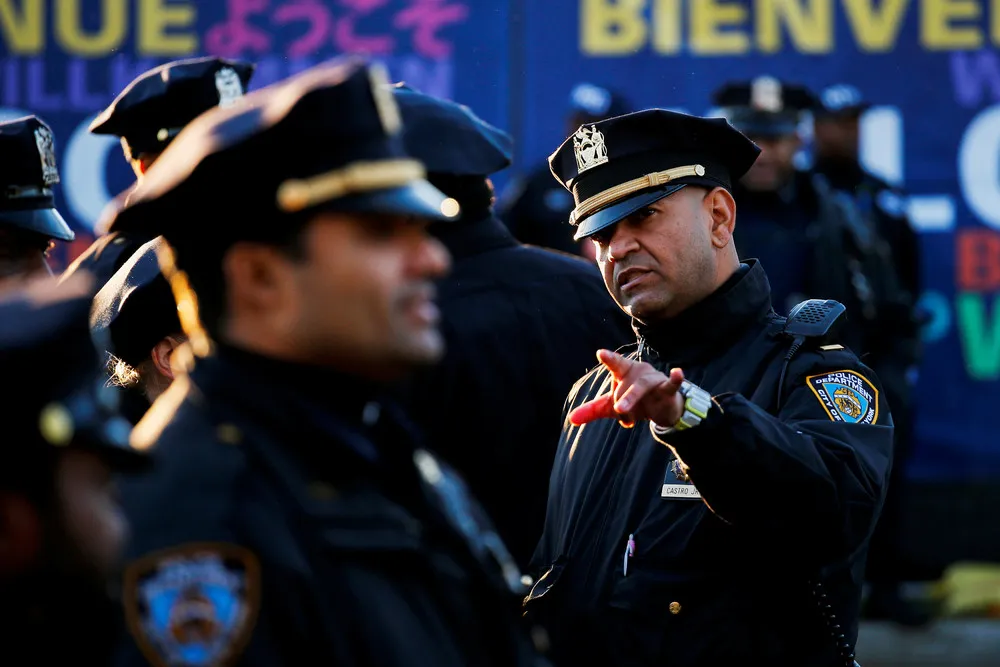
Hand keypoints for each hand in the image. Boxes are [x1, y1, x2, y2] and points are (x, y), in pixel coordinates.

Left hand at [568, 349, 685, 427]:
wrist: (661, 411)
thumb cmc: (634, 401)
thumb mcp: (611, 407)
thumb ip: (593, 410)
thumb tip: (571, 418)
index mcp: (624, 371)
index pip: (615, 363)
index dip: (609, 358)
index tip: (601, 353)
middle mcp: (639, 371)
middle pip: (626, 384)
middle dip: (621, 399)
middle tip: (618, 411)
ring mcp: (654, 378)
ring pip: (642, 387)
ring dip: (633, 399)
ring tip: (627, 419)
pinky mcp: (668, 389)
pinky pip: (672, 383)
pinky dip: (675, 378)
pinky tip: (677, 372)